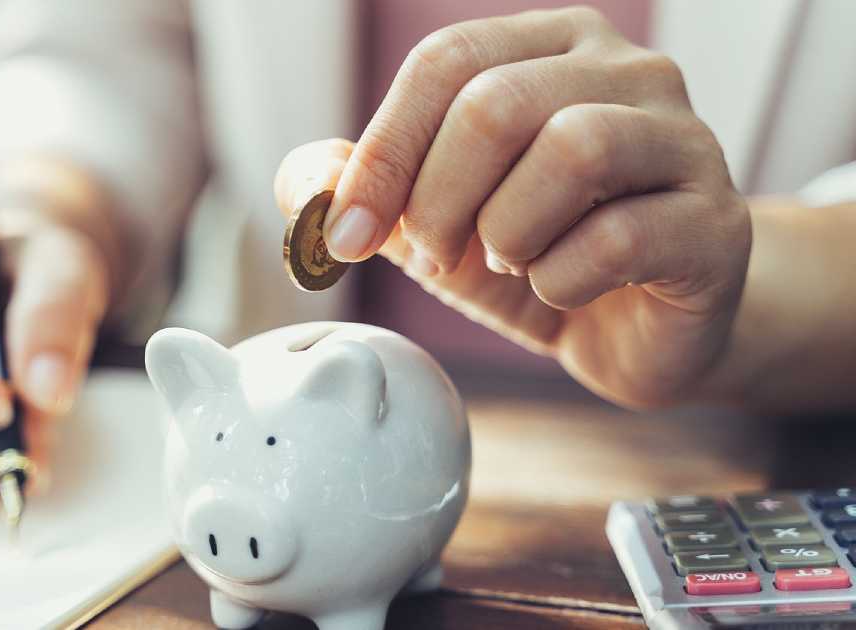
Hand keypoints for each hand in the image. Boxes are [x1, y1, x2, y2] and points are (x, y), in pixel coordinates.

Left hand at [276, 7, 750, 407]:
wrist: (634, 329)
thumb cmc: (533, 255)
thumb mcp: (430, 221)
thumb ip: (364, 190)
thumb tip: (304, 184)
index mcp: (551, 49)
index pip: (447, 61)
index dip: (383, 150)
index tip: (347, 233)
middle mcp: (628, 72)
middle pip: (497, 103)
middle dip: (438, 199)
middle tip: (436, 256)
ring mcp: (684, 140)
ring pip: (574, 148)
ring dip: (506, 231)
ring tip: (507, 262)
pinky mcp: (717, 223)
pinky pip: (621, 235)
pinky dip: (562, 279)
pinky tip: (561, 289)